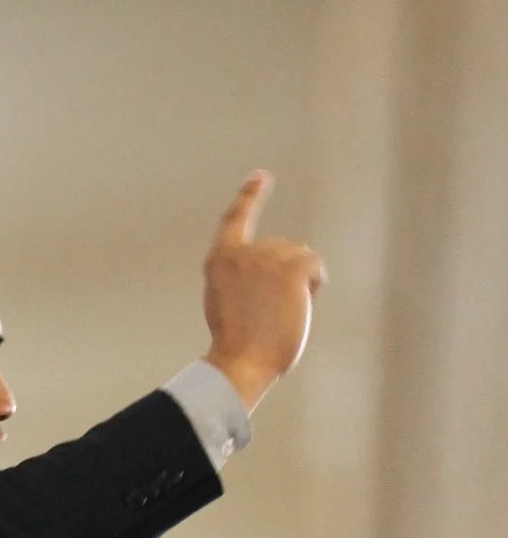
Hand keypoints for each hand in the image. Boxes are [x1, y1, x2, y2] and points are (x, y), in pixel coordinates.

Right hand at [202, 172, 326, 412]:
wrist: (241, 361)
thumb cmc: (237, 346)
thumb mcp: (228, 304)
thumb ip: (245, 279)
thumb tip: (283, 273)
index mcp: (220, 261)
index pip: (235, 220)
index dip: (249, 197)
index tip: (260, 177)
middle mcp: (243, 252)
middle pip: (281, 249)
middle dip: (285, 276)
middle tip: (269, 313)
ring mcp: (267, 257)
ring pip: (301, 257)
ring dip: (299, 284)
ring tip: (280, 313)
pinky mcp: (291, 266)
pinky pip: (315, 266)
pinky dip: (315, 285)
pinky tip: (301, 304)